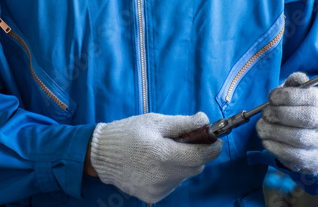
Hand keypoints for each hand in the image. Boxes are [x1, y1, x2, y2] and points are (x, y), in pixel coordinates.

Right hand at [89, 112, 221, 202]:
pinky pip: (172, 184)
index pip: (201, 155)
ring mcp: (158, 189)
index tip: (215, 140)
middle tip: (184, 142)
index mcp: (163, 154)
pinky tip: (155, 165)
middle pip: (196, 167)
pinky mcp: (153, 196)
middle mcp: (162, 175)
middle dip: (195, 154)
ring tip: (163, 153)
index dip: (212, 147)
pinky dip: (170, 174)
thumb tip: (205, 121)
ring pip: (184, 176)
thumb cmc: (128, 133)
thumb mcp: (155, 121)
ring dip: (182, 164)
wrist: (101, 155)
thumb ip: (183, 123)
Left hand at [256, 72, 317, 174]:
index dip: (286, 96)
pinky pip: (292, 155)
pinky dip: (274, 146)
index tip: (271, 97)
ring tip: (261, 126)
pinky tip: (267, 139)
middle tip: (265, 113)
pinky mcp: (314, 160)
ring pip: (297, 138)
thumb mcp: (305, 93)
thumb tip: (295, 78)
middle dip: (278, 114)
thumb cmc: (307, 109)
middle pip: (304, 118)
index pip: (309, 97)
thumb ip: (296, 83)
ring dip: (272, 131)